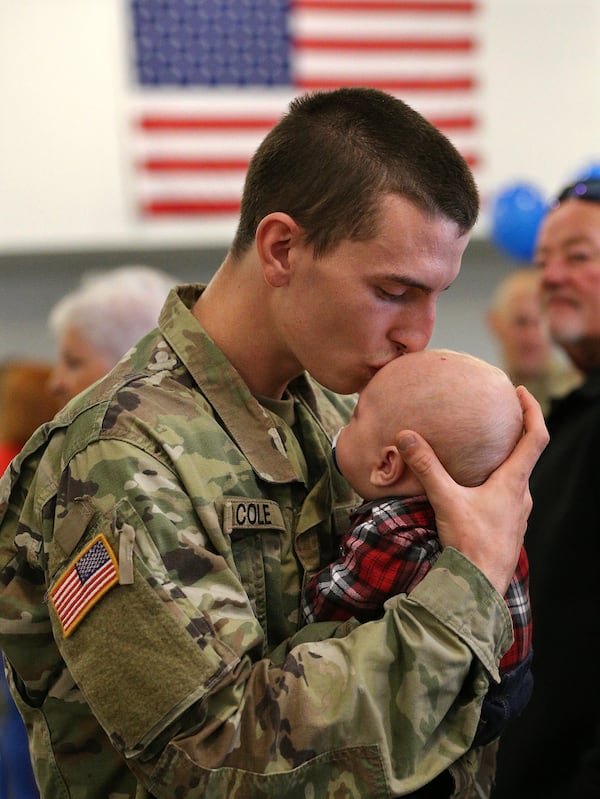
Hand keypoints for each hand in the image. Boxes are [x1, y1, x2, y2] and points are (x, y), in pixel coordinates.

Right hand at [395, 386, 548, 594]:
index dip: (533, 410)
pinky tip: (477, 489)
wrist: (479, 589)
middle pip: (528, 455)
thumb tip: (406, 435)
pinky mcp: (509, 529)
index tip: (520, 392)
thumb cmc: (470, 544)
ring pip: (517, 478)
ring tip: (485, 451)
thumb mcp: (445, 500)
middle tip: (499, 415)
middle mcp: (522, 496)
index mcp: (514, 482)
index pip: (536, 437)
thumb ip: (427, 467)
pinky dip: (498, 482)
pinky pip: (508, 497)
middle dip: (516, 432)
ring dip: (506, 460)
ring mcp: (518, 514)